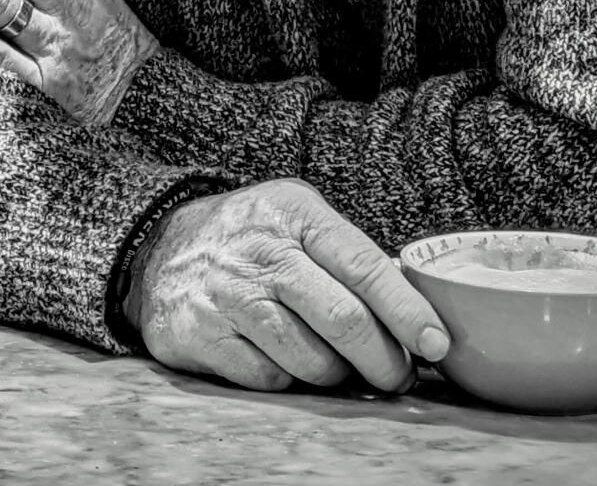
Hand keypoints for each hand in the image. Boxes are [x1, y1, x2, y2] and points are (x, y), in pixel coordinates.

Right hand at [125, 180, 448, 393]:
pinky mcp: (201, 337)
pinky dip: (289, 379)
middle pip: (344, 321)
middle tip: (399, 376)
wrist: (158, 250)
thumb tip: (415, 307)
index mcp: (295, 216)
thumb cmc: (250, 237)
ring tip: (339, 365)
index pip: (364, 268)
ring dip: (337, 374)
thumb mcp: (298, 218)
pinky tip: (289, 362)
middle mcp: (260, 254)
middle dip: (385, 360)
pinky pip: (270, 379)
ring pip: (310, 360)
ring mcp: (228, 297)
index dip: (407, 311)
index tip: (437, 343)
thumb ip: (350, 254)